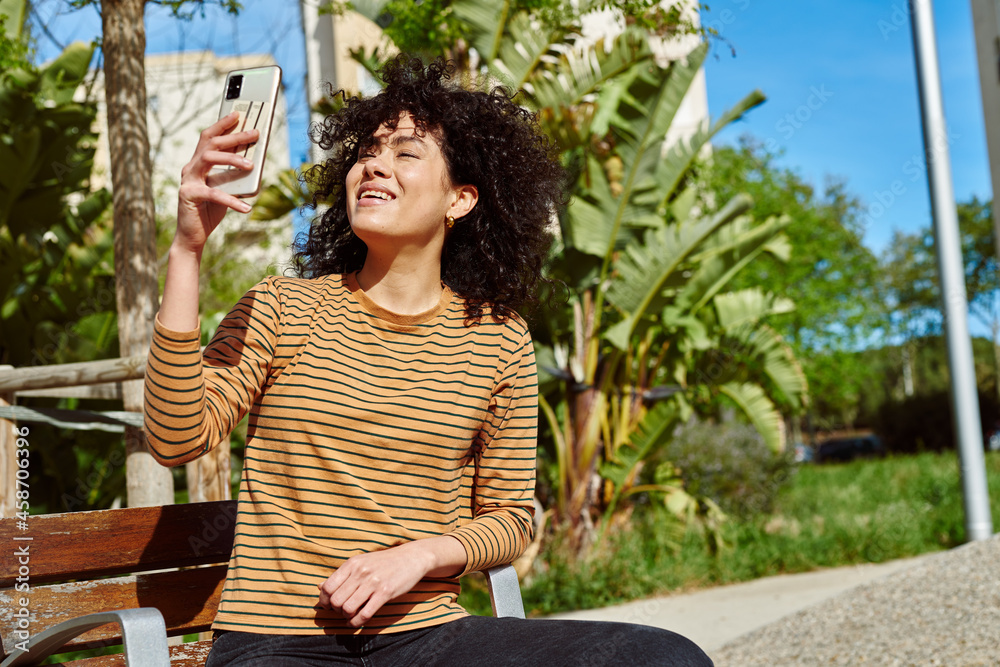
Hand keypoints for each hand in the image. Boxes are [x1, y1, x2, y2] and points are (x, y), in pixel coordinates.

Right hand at [174, 112, 258, 254]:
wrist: (192, 235)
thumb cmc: (210, 211)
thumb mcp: (224, 189)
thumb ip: (233, 176)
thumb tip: (253, 163)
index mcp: (197, 163)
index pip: (209, 138)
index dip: (222, 124)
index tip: (238, 114)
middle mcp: (190, 168)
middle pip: (211, 144)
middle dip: (234, 136)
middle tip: (254, 133)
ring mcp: (187, 180)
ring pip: (208, 158)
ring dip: (232, 159)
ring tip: (251, 166)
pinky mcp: (189, 195)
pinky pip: (213, 194)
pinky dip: (232, 200)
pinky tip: (246, 208)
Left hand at [317, 536, 465, 627]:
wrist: (411, 558)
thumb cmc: (383, 562)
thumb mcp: (360, 562)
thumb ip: (341, 575)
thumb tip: (319, 587)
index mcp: (352, 563)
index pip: (328, 587)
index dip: (324, 601)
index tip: (329, 606)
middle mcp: (360, 572)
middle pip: (336, 600)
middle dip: (336, 610)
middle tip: (342, 611)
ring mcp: (373, 582)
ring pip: (348, 608)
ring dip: (346, 616)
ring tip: (350, 615)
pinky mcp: (385, 592)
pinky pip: (364, 614)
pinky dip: (356, 622)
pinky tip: (357, 621)